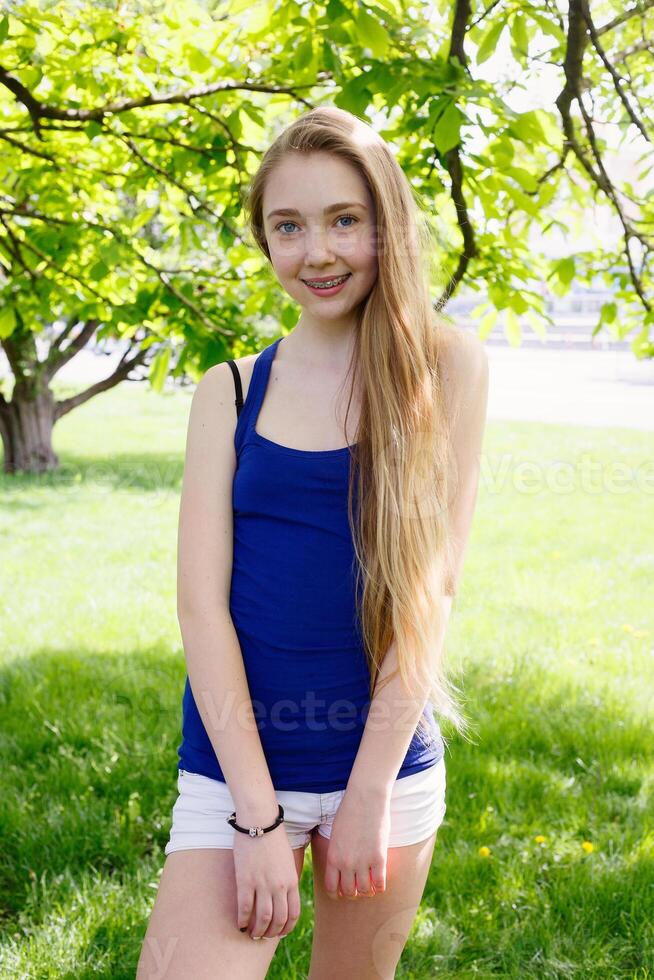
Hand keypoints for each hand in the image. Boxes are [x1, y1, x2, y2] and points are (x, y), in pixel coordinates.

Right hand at [232, 822, 300, 939]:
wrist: (260, 821)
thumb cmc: (274, 838)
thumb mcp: (288, 860)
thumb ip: (287, 879)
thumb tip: (283, 896)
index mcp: (292, 880)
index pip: (293, 914)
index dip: (286, 928)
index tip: (280, 932)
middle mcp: (279, 886)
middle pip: (278, 920)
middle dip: (271, 933)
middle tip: (264, 936)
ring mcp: (262, 884)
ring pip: (262, 918)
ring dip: (257, 931)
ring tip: (252, 934)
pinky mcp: (245, 880)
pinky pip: (245, 908)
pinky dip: (243, 920)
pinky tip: (240, 924)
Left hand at [323, 784, 390, 899]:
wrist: (365, 797)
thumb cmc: (350, 811)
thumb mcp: (336, 834)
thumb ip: (337, 852)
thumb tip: (340, 866)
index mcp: (333, 857)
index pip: (331, 888)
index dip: (337, 894)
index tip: (342, 892)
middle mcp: (346, 863)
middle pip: (349, 892)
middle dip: (353, 893)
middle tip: (358, 888)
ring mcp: (363, 862)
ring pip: (364, 891)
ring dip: (367, 891)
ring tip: (370, 885)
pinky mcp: (379, 858)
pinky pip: (380, 884)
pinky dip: (380, 887)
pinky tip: (380, 880)